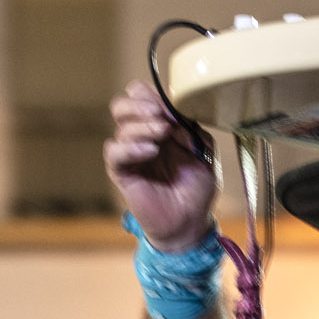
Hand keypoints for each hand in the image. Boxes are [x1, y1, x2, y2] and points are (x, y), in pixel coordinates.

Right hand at [105, 81, 215, 251]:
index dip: (153, 95)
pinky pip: (114, 152)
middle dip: (141, 105)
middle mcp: (140, 136)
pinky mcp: (121, 173)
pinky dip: (131, 147)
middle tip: (161, 116)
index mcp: (159, 126)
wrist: (189, 222)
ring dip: (143, 126)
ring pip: (121, 127)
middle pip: (121, 105)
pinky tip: (151, 151)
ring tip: (163, 135)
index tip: (171, 107)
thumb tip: (176, 115)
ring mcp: (130, 154)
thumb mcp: (204, 152)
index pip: (142, 97)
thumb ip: (193, 129)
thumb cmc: (197, 188)